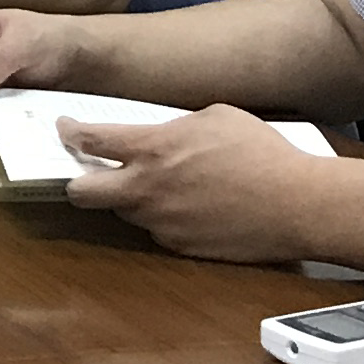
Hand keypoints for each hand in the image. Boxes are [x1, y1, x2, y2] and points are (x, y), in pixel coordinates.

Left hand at [55, 104, 322, 262]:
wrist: (297, 204)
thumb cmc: (262, 154)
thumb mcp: (216, 116)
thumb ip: (175, 126)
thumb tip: (161, 133)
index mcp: (153, 149)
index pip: (90, 142)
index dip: (70, 134)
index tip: (66, 131)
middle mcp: (147, 190)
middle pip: (81, 193)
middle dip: (76, 181)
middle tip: (86, 172)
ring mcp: (161, 223)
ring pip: (123, 212)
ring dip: (128, 199)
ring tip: (157, 185)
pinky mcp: (180, 247)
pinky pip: (157, 230)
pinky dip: (163, 218)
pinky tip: (190, 207)